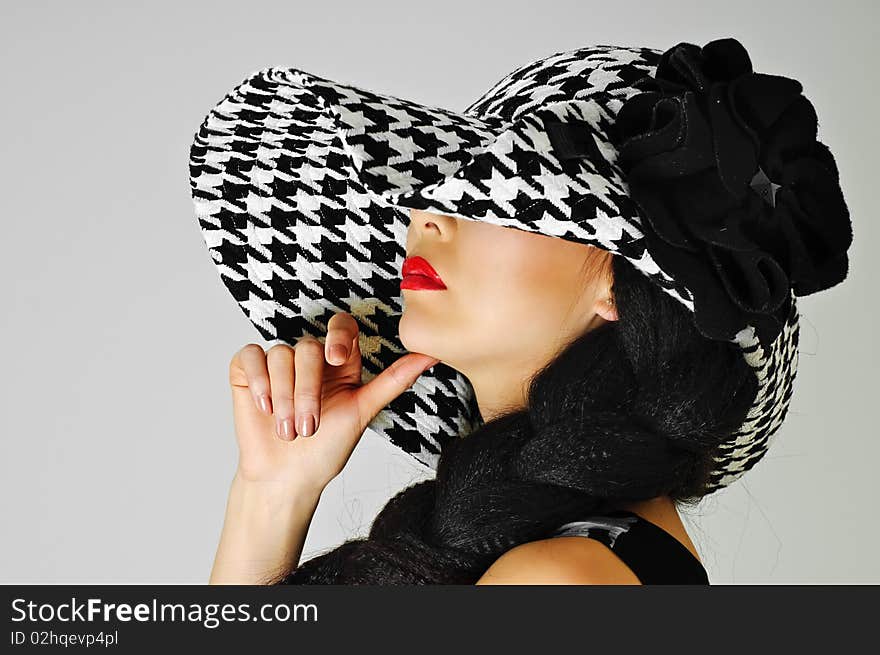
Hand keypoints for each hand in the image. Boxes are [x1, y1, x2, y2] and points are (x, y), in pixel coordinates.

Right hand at [227, 311, 438, 494]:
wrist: (288, 479)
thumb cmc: (326, 449)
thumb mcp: (363, 411)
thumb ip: (394, 380)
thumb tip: (431, 355)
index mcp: (339, 362)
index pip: (341, 326)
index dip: (338, 335)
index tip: (336, 359)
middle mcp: (308, 358)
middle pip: (308, 347)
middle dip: (308, 391)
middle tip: (309, 427)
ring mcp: (276, 364)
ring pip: (280, 354)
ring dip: (284, 398)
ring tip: (288, 430)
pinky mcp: (247, 372)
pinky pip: (249, 357)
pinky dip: (258, 382)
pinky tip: (264, 407)